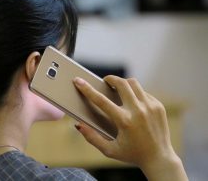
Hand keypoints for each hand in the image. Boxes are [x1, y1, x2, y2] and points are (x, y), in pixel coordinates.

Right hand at [73, 75, 187, 180]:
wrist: (159, 158)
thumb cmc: (132, 154)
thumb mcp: (109, 150)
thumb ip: (92, 137)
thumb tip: (78, 125)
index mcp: (124, 121)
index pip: (101, 100)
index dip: (87, 89)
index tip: (78, 81)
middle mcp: (138, 111)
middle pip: (121, 83)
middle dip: (110, 78)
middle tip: (105, 81)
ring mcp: (150, 106)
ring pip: (133, 83)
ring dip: (123, 83)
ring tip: (118, 88)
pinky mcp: (158, 106)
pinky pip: (143, 92)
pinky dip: (135, 93)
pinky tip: (131, 101)